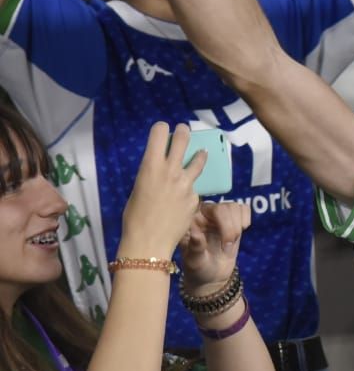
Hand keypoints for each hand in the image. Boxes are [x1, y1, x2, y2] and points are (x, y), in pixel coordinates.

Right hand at [120, 123, 203, 260]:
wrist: (148, 241)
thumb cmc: (135, 217)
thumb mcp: (138, 190)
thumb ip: (151, 176)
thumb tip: (159, 169)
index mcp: (150, 166)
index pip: (159, 134)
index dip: (161, 129)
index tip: (163, 128)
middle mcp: (171, 170)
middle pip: (182, 139)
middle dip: (183, 132)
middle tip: (185, 130)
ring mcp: (186, 183)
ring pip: (198, 160)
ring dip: (199, 155)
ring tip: (201, 152)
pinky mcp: (196, 197)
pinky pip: (194, 188)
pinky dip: (190, 190)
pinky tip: (185, 199)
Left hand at [179, 202, 250, 291]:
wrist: (211, 276)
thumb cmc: (198, 269)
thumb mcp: (194, 261)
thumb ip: (196, 248)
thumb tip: (196, 234)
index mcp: (191, 221)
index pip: (206, 208)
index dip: (220, 220)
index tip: (224, 241)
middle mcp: (204, 215)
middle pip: (224, 207)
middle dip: (230, 227)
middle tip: (228, 245)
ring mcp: (219, 216)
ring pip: (235, 207)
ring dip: (237, 226)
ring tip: (231, 243)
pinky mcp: (233, 220)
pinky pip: (243, 209)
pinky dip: (245, 219)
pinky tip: (241, 232)